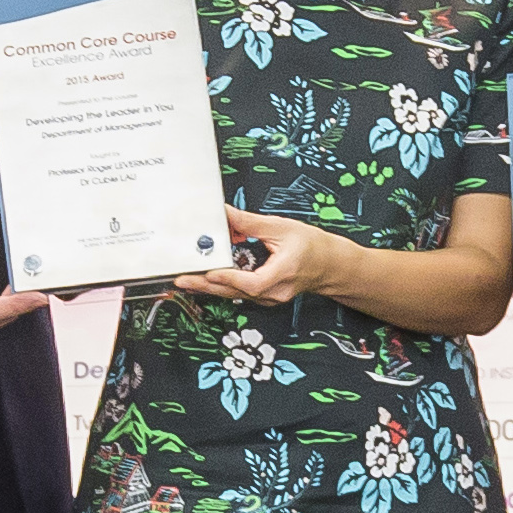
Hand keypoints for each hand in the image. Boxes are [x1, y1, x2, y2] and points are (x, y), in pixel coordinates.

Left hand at [174, 207, 351, 305]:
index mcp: (283, 273)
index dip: (229, 278)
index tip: (209, 271)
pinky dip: (222, 285)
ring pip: (235, 294)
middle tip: (182, 279)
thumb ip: (249, 223)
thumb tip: (224, 214)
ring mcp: (270, 298)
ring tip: (186, 280)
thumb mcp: (281, 228)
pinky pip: (240, 293)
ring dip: (210, 286)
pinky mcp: (265, 297)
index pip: (252, 283)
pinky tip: (205, 279)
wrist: (330, 265)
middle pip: (236, 292)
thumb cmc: (312, 246)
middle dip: (206, 285)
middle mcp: (274, 291)